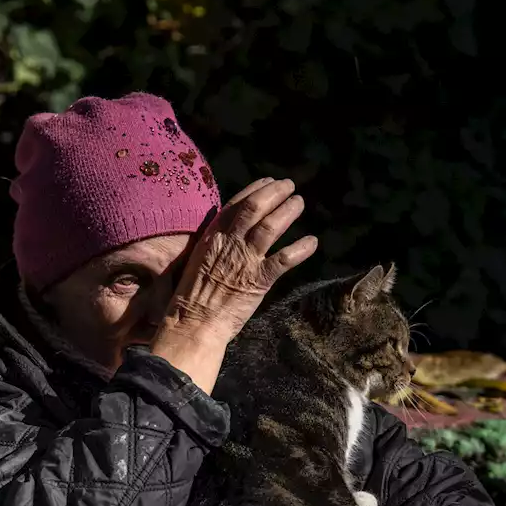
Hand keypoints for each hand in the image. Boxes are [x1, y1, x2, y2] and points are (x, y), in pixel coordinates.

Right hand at [165, 177, 316, 340]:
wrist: (194, 323)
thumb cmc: (193, 297)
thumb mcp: (199, 260)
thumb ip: (216, 243)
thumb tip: (232, 232)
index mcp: (213, 236)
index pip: (236, 203)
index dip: (255, 189)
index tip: (269, 181)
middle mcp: (230, 243)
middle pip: (255, 207)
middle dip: (275, 192)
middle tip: (289, 186)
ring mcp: (245, 260)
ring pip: (271, 226)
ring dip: (288, 211)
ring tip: (299, 203)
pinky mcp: (259, 280)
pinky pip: (285, 259)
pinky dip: (301, 248)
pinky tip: (312, 242)